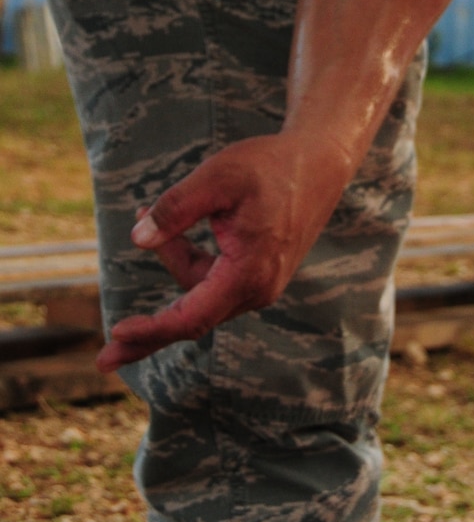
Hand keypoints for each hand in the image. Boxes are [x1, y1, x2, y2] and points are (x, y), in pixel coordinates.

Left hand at [96, 132, 354, 371]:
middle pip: (192, 314)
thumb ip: (176, 208)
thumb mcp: (218, 176)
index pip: (192, 317)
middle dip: (150, 328)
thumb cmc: (270, 166)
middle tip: (103, 360)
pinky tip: (171, 231)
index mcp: (249, 272)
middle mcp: (259, 288)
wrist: (320, 161)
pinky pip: (214, 280)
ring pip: (200, 289)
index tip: (116, 338)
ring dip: (170, 259)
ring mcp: (263, 284)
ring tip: (144, 208)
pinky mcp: (261, 273)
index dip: (152, 331)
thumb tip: (138, 239)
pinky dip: (187, 259)